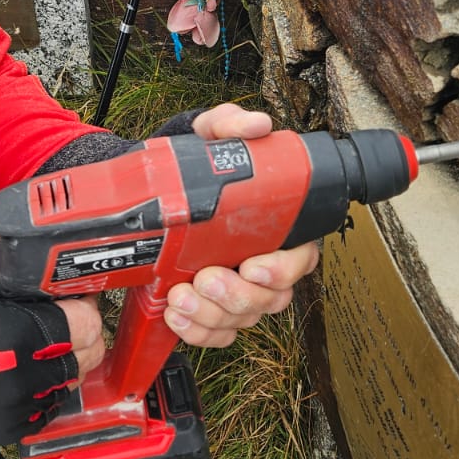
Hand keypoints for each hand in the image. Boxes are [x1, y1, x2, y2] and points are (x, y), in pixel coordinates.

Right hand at [0, 226, 102, 443]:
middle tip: (65, 318)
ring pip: (72, 380)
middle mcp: (25, 376)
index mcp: (19, 334)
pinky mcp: (11, 428)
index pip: (88, 323)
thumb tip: (42, 248)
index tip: (73, 295)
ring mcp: (18, 407)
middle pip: (89, 354)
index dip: (84, 304)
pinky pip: (51, 405)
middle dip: (82, 332)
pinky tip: (27, 369)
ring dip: (66, 359)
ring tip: (42, 343)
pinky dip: (47, 387)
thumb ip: (9, 258)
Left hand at [163, 104, 321, 347]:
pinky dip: (198, 331)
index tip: (252, 266)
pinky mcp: (213, 308)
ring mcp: (239, 290)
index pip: (300, 259)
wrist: (158, 189)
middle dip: (237, 296)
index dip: (281, 270)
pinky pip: (218, 333)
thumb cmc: (199, 165)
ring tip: (180, 294)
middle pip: (271, 298)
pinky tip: (175, 313)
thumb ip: (231, 125)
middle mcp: (263, 264)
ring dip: (210, 313)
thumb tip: (258, 126)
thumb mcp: (211, 136)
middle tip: (206, 278)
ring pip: (242, 318)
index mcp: (278, 228)